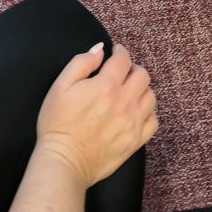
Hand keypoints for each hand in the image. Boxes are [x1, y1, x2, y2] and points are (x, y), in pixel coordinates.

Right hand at [38, 42, 157, 187]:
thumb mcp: (60, 86)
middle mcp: (125, 103)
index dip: (120, 51)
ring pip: (151, 97)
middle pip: (142, 76)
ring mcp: (133, 123)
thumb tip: (100, 50)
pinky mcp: (135, 141)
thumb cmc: (58, 124)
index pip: (123, 60)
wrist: (64, 161)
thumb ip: (81, 63)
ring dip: (142, 89)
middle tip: (122, 71)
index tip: (116, 51)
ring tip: (130, 91)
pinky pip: (153, 121)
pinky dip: (148, 112)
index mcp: (106, 86)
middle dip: (132, 68)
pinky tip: (136, 111)